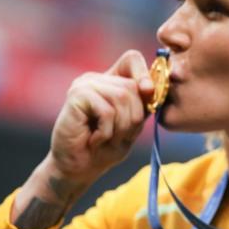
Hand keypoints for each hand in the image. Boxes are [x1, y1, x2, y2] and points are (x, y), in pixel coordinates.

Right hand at [47, 49, 154, 191]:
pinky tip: (94, 139)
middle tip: (119, 135)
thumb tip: (153, 87)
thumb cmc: (106, 147)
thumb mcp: (133, 125)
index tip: (149, 93)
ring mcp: (85, 85)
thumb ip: (143, 105)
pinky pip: (107, 110)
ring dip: (121, 126)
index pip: (132, 59)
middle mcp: (97, 79)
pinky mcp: (76, 96)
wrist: (79, 168)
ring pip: (122, 97)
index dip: (144, 74)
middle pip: (133, 86)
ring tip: (107, 138)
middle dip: (134, 117)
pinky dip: (107, 131)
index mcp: (111, 81)